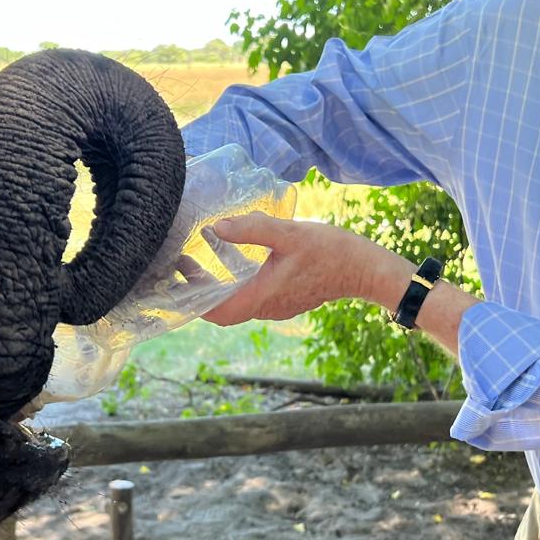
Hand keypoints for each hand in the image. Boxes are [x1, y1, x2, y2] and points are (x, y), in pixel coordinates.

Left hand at [199, 213, 409, 325]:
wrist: (366, 268)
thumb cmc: (331, 251)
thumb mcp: (289, 233)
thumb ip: (252, 229)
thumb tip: (216, 227)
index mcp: (263, 296)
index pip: (217, 312)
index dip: (192, 303)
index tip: (173, 284)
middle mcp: (267, 307)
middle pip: (222, 307)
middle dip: (197, 289)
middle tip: (178, 264)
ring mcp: (277, 304)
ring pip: (236, 299)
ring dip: (215, 281)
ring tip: (195, 254)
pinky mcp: (285, 296)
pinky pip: (251, 292)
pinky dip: (234, 278)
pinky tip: (230, 251)